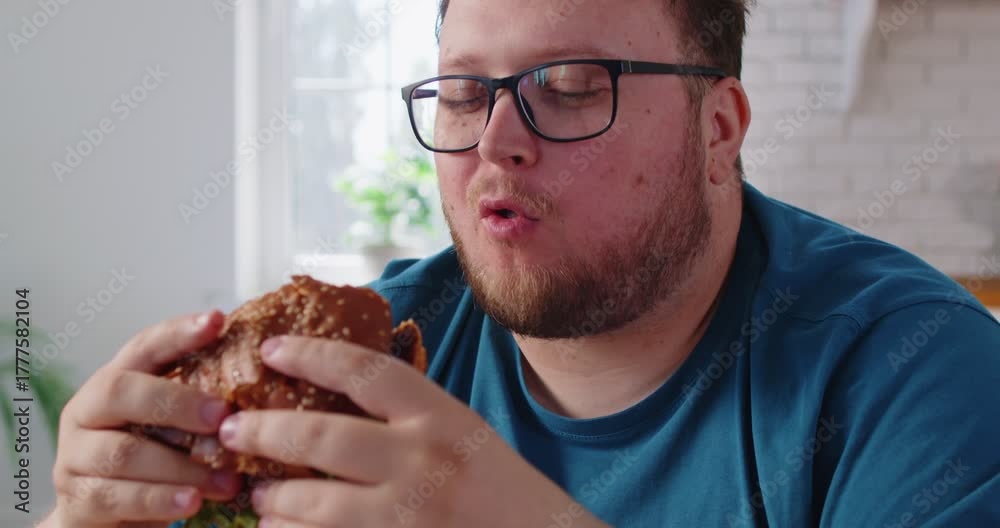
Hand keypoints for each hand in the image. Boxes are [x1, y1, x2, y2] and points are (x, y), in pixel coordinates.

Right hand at [49, 311, 242, 527]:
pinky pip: (117, 497)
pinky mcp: (76, 500)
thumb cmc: (153, 464)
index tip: (218, 320)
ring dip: (182, 466)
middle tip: (223, 418)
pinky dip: (159, 500)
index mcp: (113, 382)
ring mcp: (74, 456)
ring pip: (124, 452)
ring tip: (228, 481)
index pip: (143, 346)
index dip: (178, 333)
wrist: (108, 521)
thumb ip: (201, 405)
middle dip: (177, 402)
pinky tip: (192, 502)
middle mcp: (86, 411)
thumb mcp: (175, 429)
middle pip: (121, 391)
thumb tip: (270, 383)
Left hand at [217, 335, 610, 527]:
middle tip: (231, 427)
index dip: (310, 354)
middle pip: (321, 435)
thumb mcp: (463, 431)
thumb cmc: (499, 486)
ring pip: (314, 502)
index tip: (272, 350)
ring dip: (273, 497)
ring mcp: (409, 515)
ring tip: (257, 492)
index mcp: (441, 417)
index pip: (364, 371)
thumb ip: (410, 414)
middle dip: (264, 430)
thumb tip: (335, 392)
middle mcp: (422, 460)